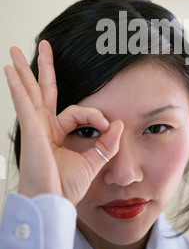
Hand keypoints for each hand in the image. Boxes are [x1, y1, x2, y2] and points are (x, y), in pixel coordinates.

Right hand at [4, 40, 123, 205]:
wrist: (52, 203)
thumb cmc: (65, 187)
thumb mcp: (92, 162)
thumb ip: (106, 143)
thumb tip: (118, 124)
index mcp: (56, 131)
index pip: (78, 109)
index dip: (96, 115)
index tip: (108, 127)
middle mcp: (43, 124)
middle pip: (44, 88)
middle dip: (43, 67)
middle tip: (45, 45)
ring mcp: (35, 125)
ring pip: (30, 90)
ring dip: (23, 69)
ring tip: (14, 51)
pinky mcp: (31, 129)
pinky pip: (24, 102)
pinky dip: (17, 86)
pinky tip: (10, 70)